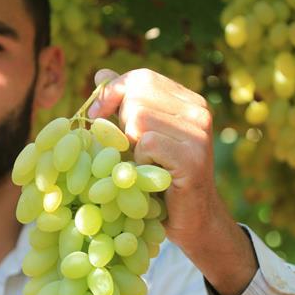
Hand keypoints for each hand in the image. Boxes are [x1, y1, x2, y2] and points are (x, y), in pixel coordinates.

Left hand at [87, 68, 256, 294]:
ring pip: (139, 118)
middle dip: (121, 122)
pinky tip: (150, 176)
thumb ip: (123, 107)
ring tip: (142, 165)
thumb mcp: (139, 138)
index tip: (96, 114)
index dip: (114, 92)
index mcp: (188, 102)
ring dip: (129, 146)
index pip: (142, 78)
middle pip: (138, 94)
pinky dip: (138, 162)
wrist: (192, 222)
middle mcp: (198, 112)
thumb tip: (100, 73)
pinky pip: (146, 143)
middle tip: (127, 151)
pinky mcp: (193, 157)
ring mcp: (198, 134)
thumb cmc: (160, 179)